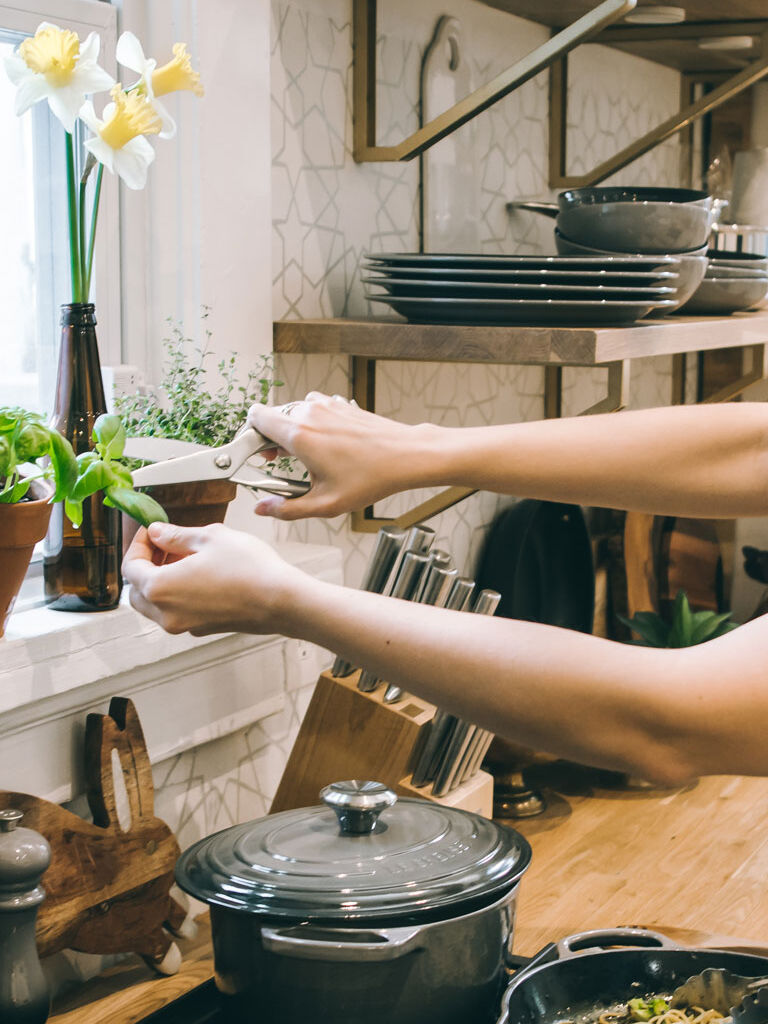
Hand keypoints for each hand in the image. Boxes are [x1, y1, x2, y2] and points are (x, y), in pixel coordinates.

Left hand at [122, 522, 303, 635]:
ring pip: (156, 604)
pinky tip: (199, 573)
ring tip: (184, 557)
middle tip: (164, 544)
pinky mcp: (202, 628)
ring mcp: (185, 625)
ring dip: (161, 580)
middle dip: (146, 565)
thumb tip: (158, 533)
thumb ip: (176, 536)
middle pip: (138, 591)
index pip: (131, 567)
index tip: (152, 531)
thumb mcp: (209, 538)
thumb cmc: (250, 570)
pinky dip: (177, 593)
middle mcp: (167, 613)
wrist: (282, 600)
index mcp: (160, 588)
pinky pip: (177, 611)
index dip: (138, 544)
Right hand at [247, 392, 434, 519]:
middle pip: (273, 416)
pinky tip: (325, 445)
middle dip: (271, 437)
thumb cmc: (370, 478)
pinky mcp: (340, 404)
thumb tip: (263, 510)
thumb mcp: (325, 504)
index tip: (259, 454)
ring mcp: (326, 405)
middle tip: (281, 461)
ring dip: (293, 429)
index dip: (251, 436)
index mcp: (299, 434)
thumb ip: (287, 509)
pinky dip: (312, 423)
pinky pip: (314, 409)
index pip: (256, 417)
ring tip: (304, 455)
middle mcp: (309, 412)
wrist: (405, 456)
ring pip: (294, 412)